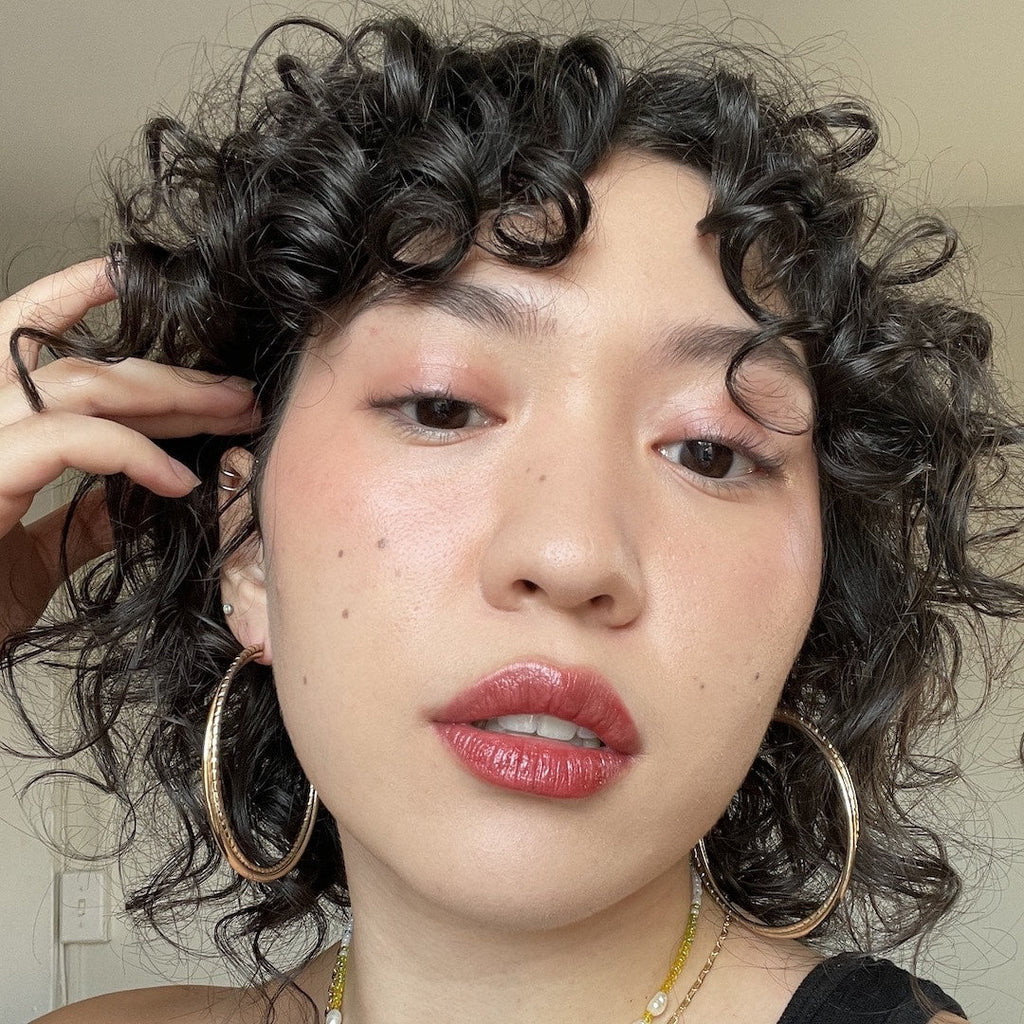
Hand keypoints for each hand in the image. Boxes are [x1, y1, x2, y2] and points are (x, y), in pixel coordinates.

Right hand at [0, 258, 258, 640]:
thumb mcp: (32, 552)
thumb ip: (82, 513)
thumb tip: (140, 491)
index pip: (21, 339)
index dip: (70, 296)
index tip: (132, 276)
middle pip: (77, 366)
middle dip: (170, 375)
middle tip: (240, 392)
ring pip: (77, 386)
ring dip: (170, 398)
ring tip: (234, 418)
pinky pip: (65, 441)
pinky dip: (130, 453)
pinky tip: (178, 478)